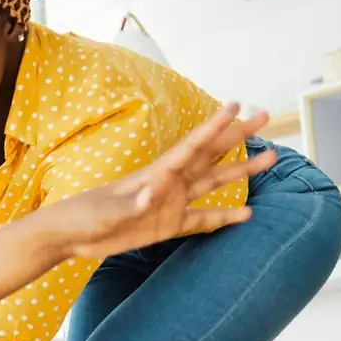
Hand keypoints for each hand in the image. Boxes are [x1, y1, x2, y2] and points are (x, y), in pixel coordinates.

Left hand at [49, 105, 275, 261]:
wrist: (71, 235)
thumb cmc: (85, 215)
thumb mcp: (108, 211)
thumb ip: (131, 205)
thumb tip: (152, 198)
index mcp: (157, 174)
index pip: (191, 146)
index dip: (213, 126)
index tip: (235, 105)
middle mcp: (170, 183)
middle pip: (211, 154)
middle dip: (237, 136)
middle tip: (264, 116)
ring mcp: (171, 203)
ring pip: (214, 182)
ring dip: (240, 171)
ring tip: (270, 158)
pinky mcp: (167, 225)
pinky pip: (202, 219)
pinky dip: (224, 217)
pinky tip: (247, 214)